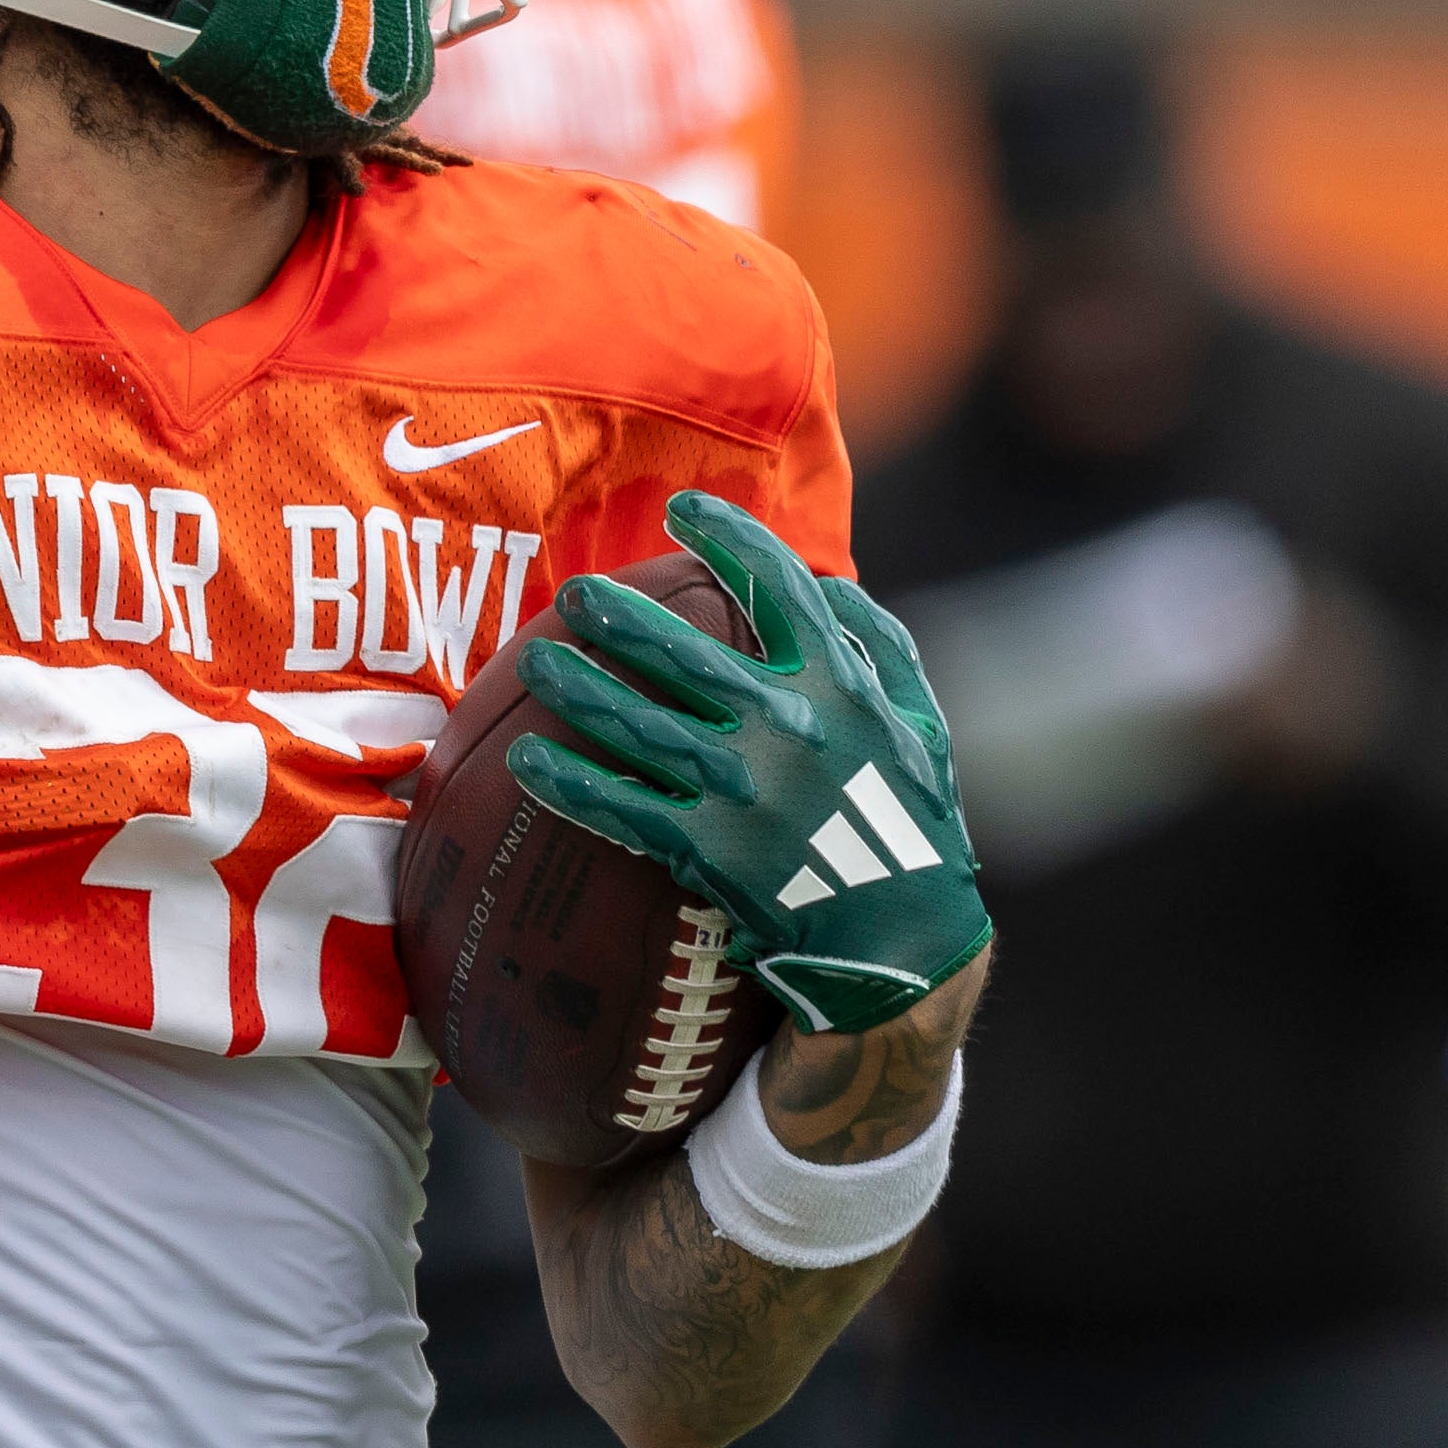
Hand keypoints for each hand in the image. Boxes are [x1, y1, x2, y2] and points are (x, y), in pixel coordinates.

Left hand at [512, 489, 990, 1033]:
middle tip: (573, 593)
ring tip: (533, 657)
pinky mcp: (707, 847)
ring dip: (577, 686)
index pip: (778, 587)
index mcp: (840, 683)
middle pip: (684, 650)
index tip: (682, 510)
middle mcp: (786, 723)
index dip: (727, 539)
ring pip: (638, 721)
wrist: (900, 937)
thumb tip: (822, 580)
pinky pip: (622, 806)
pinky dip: (570, 783)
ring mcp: (742, 786)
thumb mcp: (921, 720)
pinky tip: (526, 759)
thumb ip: (878, 643)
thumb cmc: (911, 818)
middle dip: (620, 616)